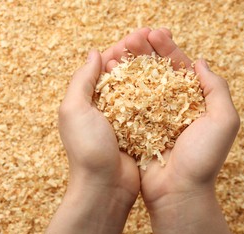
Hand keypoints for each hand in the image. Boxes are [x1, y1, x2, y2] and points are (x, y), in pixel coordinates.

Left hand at [34, 29, 154, 233]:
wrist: (104, 187)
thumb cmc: (87, 148)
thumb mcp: (74, 109)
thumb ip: (82, 79)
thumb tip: (94, 53)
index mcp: (86, 99)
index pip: (103, 65)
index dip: (121, 48)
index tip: (140, 36)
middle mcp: (104, 106)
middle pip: (123, 73)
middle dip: (138, 54)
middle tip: (156, 38)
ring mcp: (122, 119)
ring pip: (137, 88)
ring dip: (149, 70)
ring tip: (165, 53)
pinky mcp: (139, 131)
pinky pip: (148, 107)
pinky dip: (156, 92)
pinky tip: (168, 81)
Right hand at [102, 28, 239, 233]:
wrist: (177, 191)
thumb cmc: (202, 158)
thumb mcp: (223, 120)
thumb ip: (216, 89)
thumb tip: (199, 63)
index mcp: (192, 101)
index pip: (178, 67)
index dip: (167, 48)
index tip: (154, 33)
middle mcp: (169, 105)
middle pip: (155, 71)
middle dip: (145, 52)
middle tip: (133, 37)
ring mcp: (150, 116)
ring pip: (138, 84)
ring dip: (129, 66)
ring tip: (118, 51)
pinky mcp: (134, 127)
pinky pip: (125, 103)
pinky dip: (118, 88)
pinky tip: (110, 74)